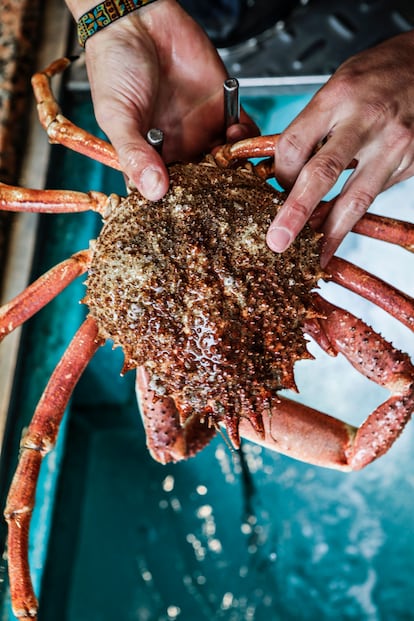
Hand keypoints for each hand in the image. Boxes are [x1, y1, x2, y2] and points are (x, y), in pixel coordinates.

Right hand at [66, 0, 257, 198]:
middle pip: (203, 182)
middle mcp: (178, 147)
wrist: (136, 18)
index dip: (181, 204)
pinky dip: (246, 138)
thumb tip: (154, 192)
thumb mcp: (117, 115)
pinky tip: (237, 134)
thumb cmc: (114, 66)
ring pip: (226, 162)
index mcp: (150, 156)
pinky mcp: (222, 108)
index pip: (168, 191)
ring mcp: (201, 129)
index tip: (192, 213)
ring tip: (229, 162)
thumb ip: (135, 153)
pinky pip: (242, 132)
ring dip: (233, 167)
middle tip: (222, 195)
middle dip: (215, 191)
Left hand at [266, 30, 413, 264]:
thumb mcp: (337, 87)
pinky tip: (341, 226)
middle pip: (321, 175)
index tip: (276, 188)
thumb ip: (313, 128)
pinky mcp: (409, 162)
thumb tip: (286, 172)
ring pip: (355, 198)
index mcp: (337, 97)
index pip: (294, 145)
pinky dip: (354, 214)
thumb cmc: (377, 75)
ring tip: (315, 254)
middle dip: (295, 212)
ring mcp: (392, 144)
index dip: (280, 173)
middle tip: (279, 240)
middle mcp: (365, 120)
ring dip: (331, 231)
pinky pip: (374, 194)